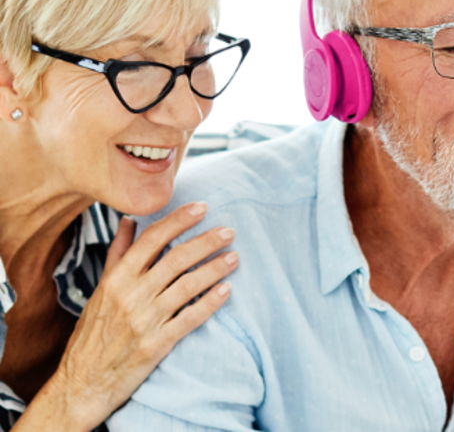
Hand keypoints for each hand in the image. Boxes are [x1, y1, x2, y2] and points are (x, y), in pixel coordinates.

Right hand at [18, 202, 236, 431]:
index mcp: (117, 278)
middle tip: (228, 231)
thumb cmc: (94, 331)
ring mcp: (144, 320)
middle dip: (206, 242)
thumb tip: (128, 219)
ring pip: (187, 286)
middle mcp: (131, 295)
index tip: (202, 207)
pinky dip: (210, 302)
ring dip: (214, 269)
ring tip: (234, 257)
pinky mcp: (157, 345)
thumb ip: (118, 252)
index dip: (179, 220)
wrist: (83, 383)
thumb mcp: (101, 288)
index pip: (152, 239)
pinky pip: (189, 318)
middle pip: (175, 259)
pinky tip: (226, 290)